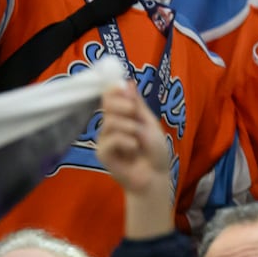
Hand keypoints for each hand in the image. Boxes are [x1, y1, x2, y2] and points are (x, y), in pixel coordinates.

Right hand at [96, 82, 173, 197]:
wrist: (155, 175)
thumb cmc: (154, 150)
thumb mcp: (150, 122)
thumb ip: (137, 104)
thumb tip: (127, 82)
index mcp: (121, 115)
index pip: (109, 95)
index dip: (115, 89)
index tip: (124, 89)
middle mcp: (110, 124)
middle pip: (107, 104)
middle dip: (125, 106)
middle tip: (136, 115)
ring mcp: (104, 139)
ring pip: (110, 122)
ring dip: (129, 127)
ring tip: (138, 139)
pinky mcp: (102, 154)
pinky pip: (110, 140)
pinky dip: (126, 141)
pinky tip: (133, 149)